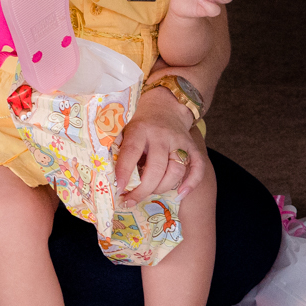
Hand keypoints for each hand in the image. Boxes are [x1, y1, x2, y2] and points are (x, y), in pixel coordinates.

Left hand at [114, 87, 204, 204]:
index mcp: (140, 129)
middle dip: (143, 189)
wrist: (166, 104)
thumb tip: (108, 177)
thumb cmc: (140, 122)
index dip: (125, 171)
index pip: (132, 152)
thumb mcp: (126, 128)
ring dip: (161, 188)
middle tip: (131, 200)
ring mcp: (179, 141)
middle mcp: (161, 135)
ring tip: (148, 194)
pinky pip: (197, 167)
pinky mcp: (192, 146)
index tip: (119, 188)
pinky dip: (191, 183)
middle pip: (156, 168)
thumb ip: (119, 148)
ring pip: (175, 171)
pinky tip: (180, 195)